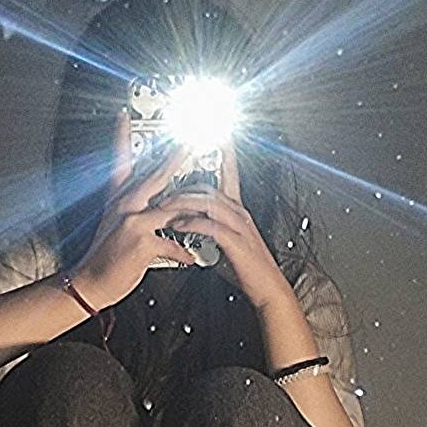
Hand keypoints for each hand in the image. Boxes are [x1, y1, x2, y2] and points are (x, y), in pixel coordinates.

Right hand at [68, 112, 202, 309]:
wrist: (91, 284)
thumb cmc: (105, 258)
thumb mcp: (113, 226)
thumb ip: (132, 212)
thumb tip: (152, 207)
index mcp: (118, 201)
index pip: (119, 163)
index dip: (121, 137)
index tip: (124, 115)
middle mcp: (125, 207)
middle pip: (155, 177)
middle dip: (176, 158)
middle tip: (191, 142)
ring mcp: (133, 223)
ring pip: (171, 209)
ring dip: (193, 212)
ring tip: (210, 209)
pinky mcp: (141, 243)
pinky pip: (172, 244)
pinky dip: (185, 252)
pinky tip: (193, 258)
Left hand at [156, 143, 292, 311]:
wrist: (266, 288)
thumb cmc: (246, 268)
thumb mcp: (226, 242)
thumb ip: (210, 229)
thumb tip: (191, 225)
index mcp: (237, 210)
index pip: (229, 175)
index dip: (224, 154)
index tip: (216, 137)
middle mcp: (239, 213)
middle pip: (208, 187)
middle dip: (181, 187)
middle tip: (161, 191)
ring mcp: (238, 225)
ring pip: (208, 203)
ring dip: (182, 204)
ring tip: (163, 208)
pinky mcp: (235, 241)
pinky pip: (210, 225)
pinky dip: (191, 224)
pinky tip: (178, 227)